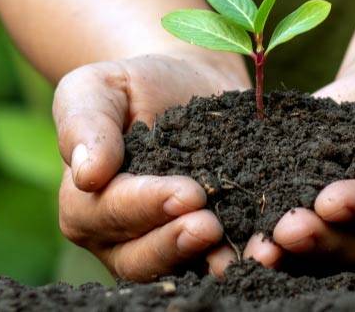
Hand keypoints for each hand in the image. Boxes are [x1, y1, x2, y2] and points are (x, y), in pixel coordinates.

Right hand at [54, 54, 249, 280]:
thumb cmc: (132, 85)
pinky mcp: (206, 247)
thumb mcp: (96, 88)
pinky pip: (219, 260)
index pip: (111, 213)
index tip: (186, 192)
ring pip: (181, 268)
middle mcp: (119, 240)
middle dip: (176, 243)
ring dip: (212, 262)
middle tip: (210, 226)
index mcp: (85, 206)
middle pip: (140, 256)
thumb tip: (86, 174)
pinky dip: (244, 256)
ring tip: (243, 250)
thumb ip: (84, 124)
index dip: (147, 205)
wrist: (185, 85)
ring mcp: (163, 249)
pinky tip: (270, 248)